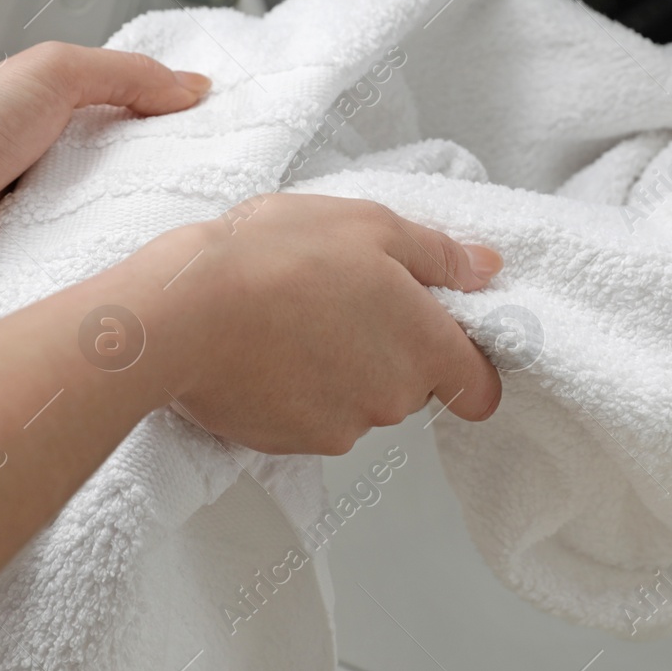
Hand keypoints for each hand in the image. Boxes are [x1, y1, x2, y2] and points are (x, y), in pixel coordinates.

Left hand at [0, 42, 211, 289]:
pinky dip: (108, 258)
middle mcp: (58, 156)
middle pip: (135, 166)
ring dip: (140, 220)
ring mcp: (50, 208)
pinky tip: (136, 261)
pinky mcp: (40, 256)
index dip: (176, 116)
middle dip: (169, 175)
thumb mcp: (55, 72)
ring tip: (185, 227)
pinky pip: (89, 256)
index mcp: (60, 106)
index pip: (136, 108)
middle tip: (217, 185)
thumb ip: (127, 73)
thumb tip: (192, 85)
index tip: (223, 129)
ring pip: (117, 214)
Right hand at [124, 195, 503, 455]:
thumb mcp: (369, 225)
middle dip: (386, 347)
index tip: (434, 328)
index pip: (479, 388)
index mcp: (424, 347)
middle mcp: (392, 401)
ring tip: (288, 315)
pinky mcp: (286, 445)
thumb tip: (488, 269)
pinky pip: (306, 417)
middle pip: (411, 386)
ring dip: (336, 366)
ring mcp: (338, 429)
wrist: (184, 313)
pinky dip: (291, 388)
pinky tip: (260, 347)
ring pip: (356, 401)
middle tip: (338, 294)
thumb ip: (439, 254)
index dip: (465, 360)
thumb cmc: (278, 257)